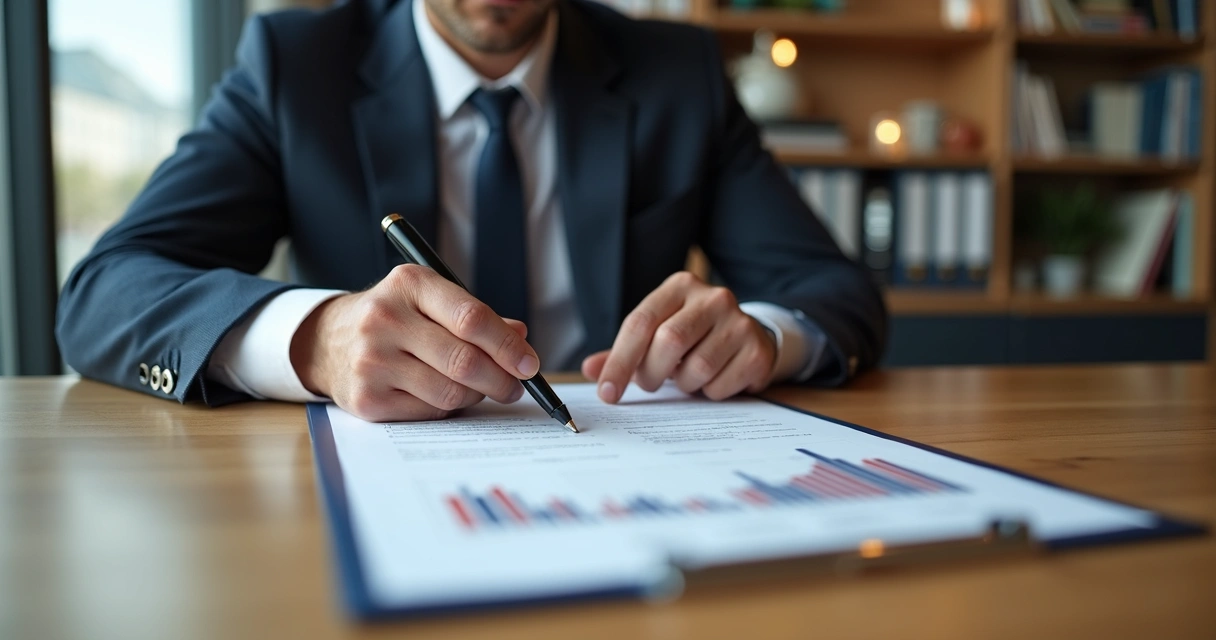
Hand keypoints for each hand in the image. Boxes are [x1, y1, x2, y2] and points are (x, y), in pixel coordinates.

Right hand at [290, 264, 539, 421]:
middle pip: (464, 361)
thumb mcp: (430, 301)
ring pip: (450, 392)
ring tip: (478, 388)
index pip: (471, 317)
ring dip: (476, 395)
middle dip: (501, 379)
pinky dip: (447, 408)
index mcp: (409, 284)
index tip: (529, 364)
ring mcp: (372, 360)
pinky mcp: (367, 397)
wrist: (327, 341)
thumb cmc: (394, 319)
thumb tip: (520, 338)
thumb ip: (475, 316)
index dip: (507, 345)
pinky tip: (442, 395)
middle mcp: (385, 319)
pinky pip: (429, 412)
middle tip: (516, 387)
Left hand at [581, 271, 776, 403]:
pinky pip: (720, 386)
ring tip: (687, 376)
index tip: (607, 393)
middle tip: (649, 384)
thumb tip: (590, 368)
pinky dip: (708, 393)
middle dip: (650, 373)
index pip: (640, 322)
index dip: (619, 361)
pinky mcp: (756, 350)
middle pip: (668, 342)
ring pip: (697, 368)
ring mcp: (739, 322)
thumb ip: (624, 351)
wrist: (748, 337)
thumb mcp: (657, 335)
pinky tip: (713, 379)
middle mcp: (713, 297)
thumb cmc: (693, 337)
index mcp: (680, 286)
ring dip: (683, 384)